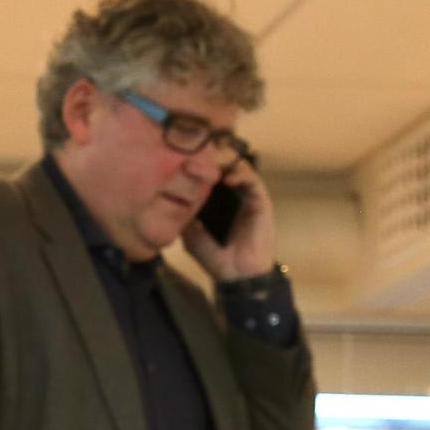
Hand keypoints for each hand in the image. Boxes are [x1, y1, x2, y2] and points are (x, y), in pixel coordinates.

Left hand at [181, 155, 275, 281]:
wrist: (236, 276)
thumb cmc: (214, 258)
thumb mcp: (190, 235)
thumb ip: (183, 215)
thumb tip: (169, 195)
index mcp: (216, 200)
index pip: (209, 173)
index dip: (198, 164)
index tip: (184, 159)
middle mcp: (232, 194)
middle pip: (224, 165)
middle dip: (212, 157)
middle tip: (198, 153)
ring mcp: (248, 196)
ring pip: (239, 167)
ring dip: (226, 161)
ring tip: (212, 161)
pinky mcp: (261, 201)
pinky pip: (253, 181)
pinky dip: (242, 175)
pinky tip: (229, 177)